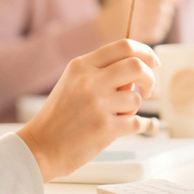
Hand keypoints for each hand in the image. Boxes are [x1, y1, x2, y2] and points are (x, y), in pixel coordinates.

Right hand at [17, 39, 158, 181]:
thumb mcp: (73, 84)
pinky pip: (137, 122)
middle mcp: (89, 81)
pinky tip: (127, 128)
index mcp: (81, 66)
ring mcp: (97, 104)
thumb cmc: (59, 117)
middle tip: (147, 90)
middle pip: (136, 66)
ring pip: (135, 99)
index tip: (153, 63)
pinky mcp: (105, 128)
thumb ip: (102, 73)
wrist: (40, 147)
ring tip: (115, 117)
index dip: (145, 52)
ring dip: (132, 110)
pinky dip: (138, 126)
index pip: (123, 46)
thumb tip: (138, 71)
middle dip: (150, 78)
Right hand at [96, 0, 180, 43]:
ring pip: (161, 21)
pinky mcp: (134, 37)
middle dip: (168, 11)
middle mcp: (131, 7)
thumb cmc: (116, 15)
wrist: (96, 32)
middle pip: (162, 7)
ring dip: (163, 23)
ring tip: (156, 24)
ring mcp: (132, 22)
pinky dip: (158, 33)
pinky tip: (152, 32)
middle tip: (165, 14)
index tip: (177, 0)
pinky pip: (156, 33)